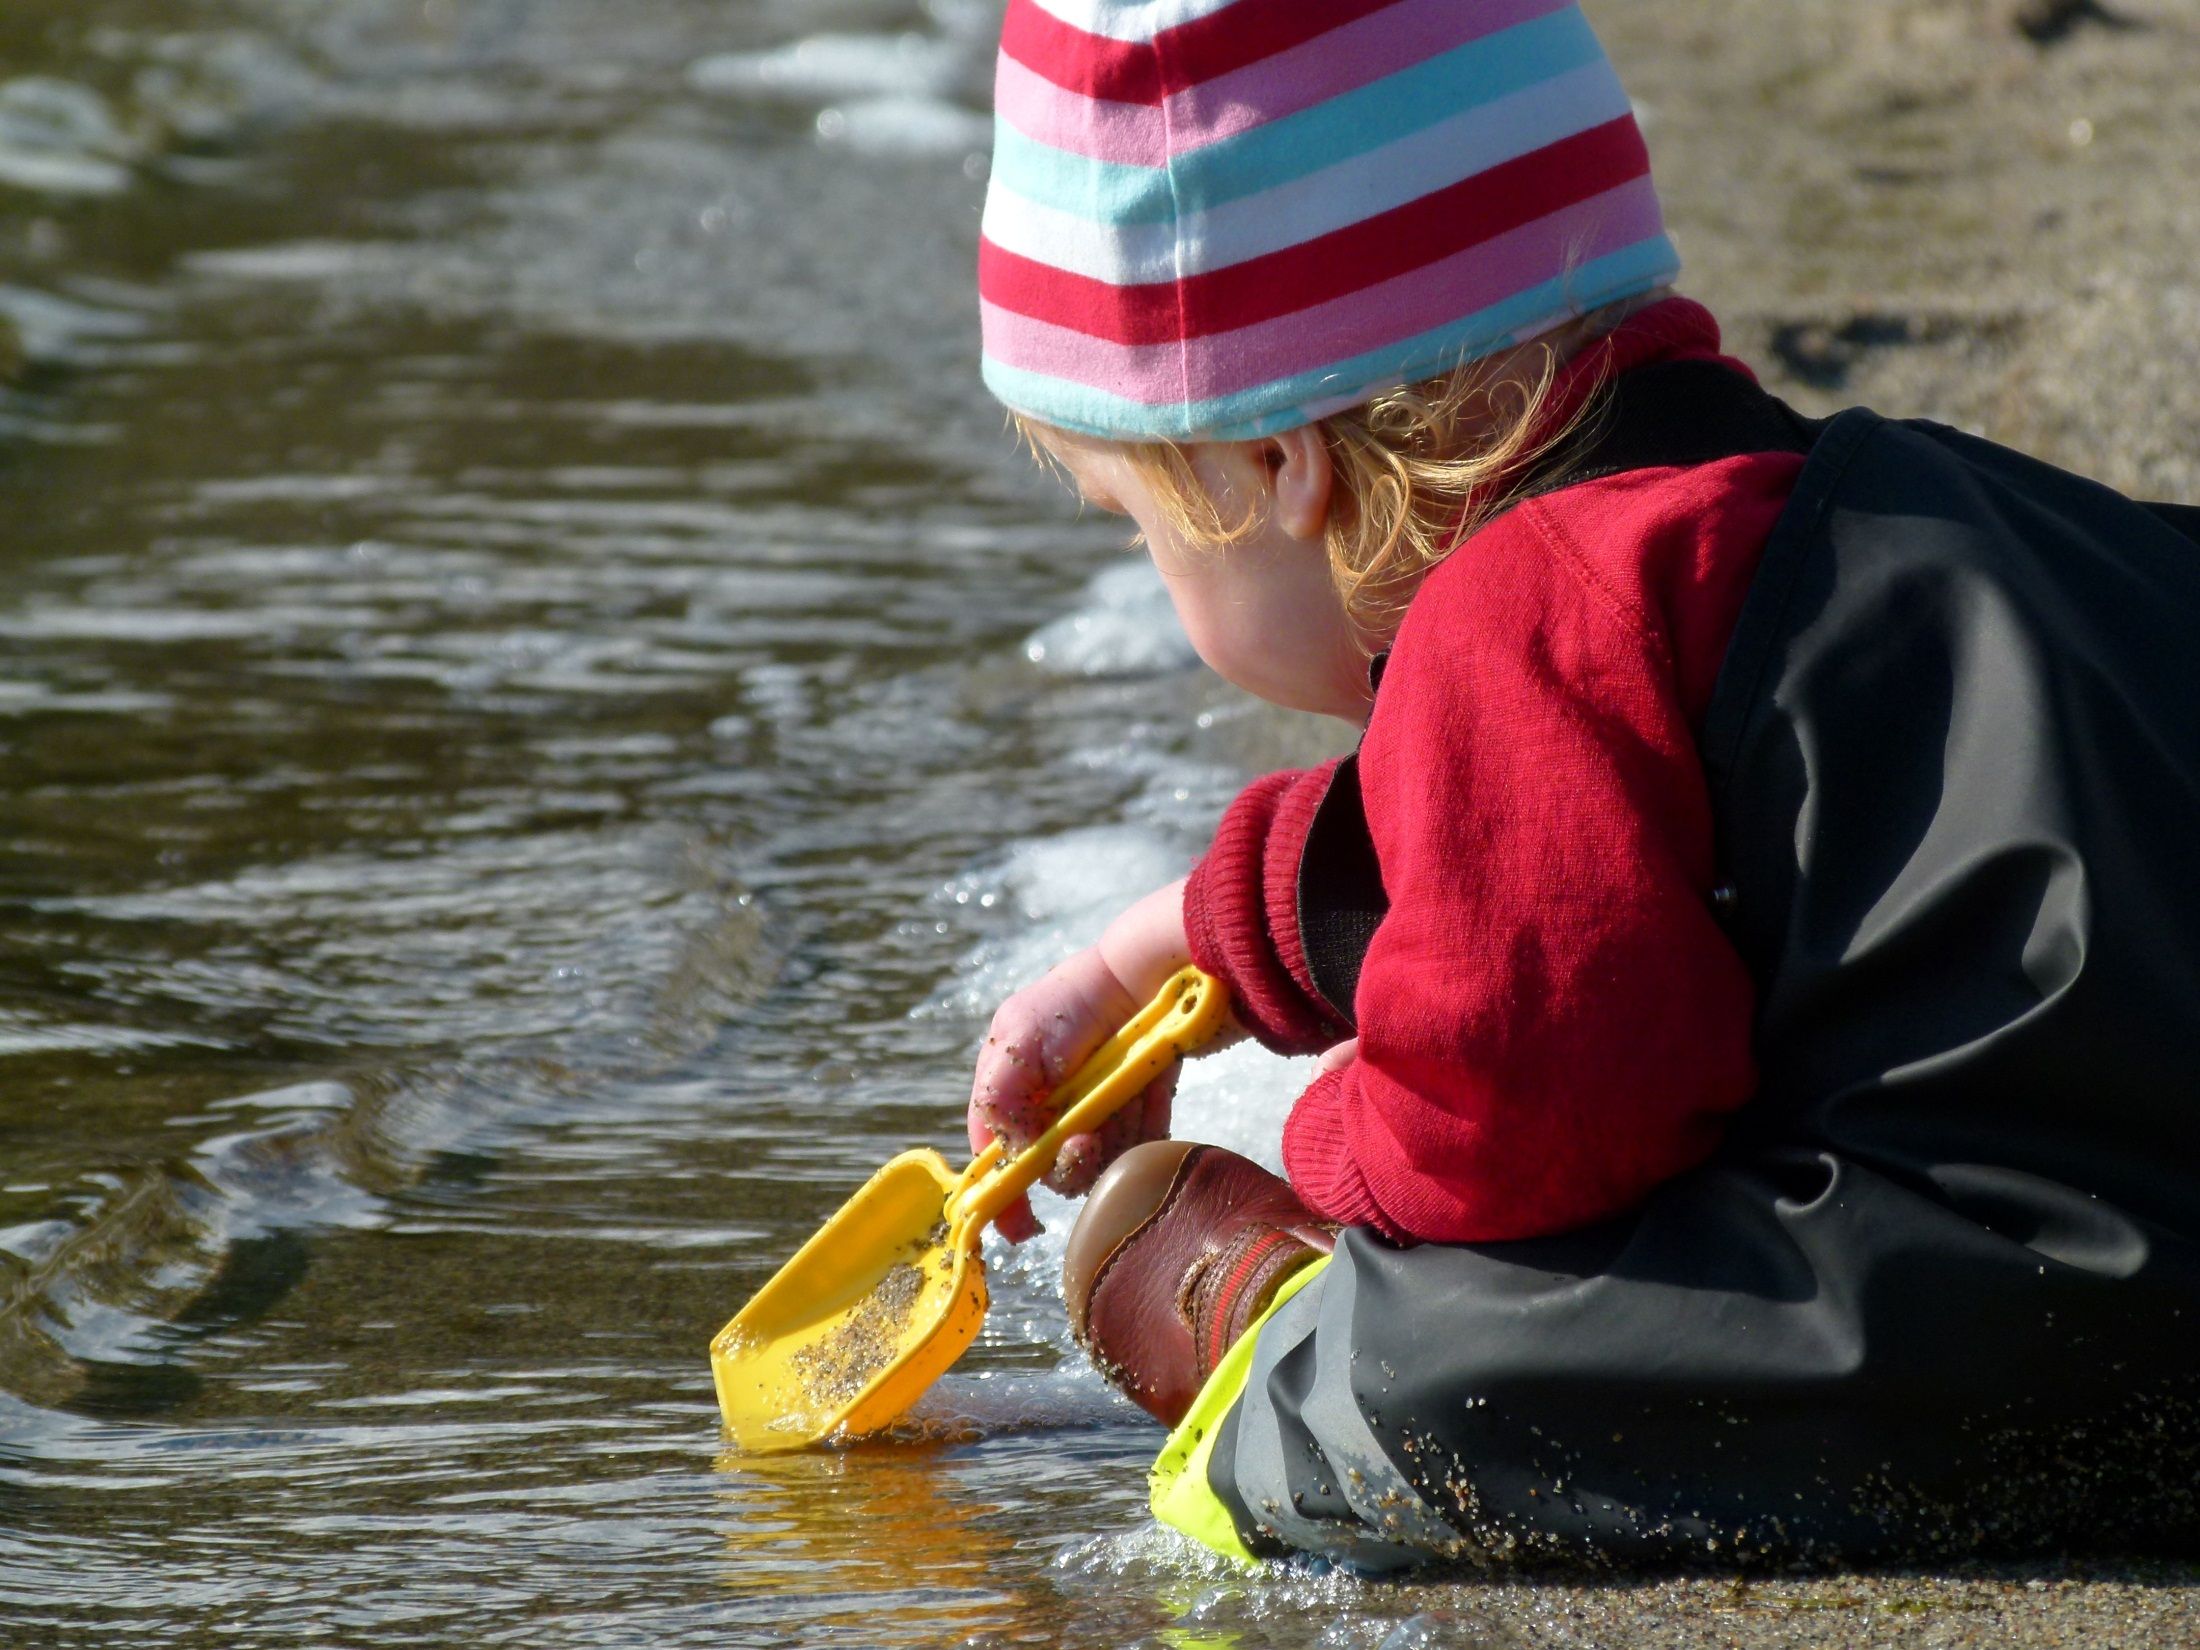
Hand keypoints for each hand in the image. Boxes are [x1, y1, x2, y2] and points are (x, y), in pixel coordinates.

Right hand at [967, 880, 1192, 1241]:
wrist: (1171, 964)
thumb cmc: (1087, 993)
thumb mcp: (1020, 1034)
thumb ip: (1001, 1095)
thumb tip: (1008, 1156)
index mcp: (1015, 1066)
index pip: (995, 1140)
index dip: (1001, 1184)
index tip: (1017, 1224)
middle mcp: (1056, 1082)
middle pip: (1051, 1156)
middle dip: (1070, 1159)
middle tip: (1091, 1142)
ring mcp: (1103, 1088)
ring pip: (1098, 1152)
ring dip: (1110, 1145)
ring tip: (1126, 1111)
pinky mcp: (1147, 1088)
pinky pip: (1141, 1136)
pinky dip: (1145, 1132)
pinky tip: (1152, 1105)